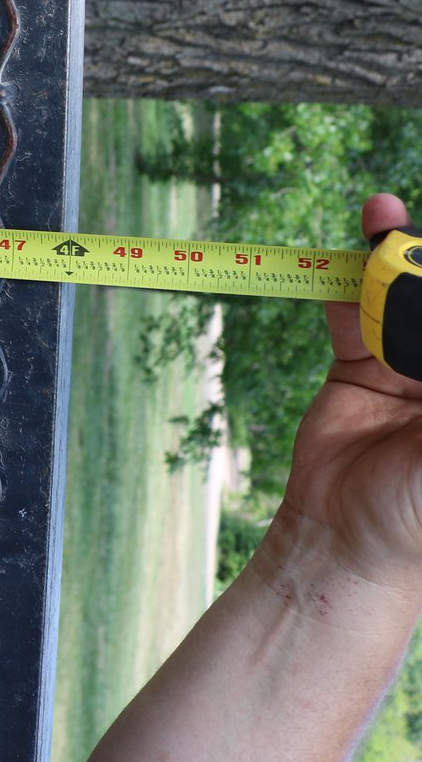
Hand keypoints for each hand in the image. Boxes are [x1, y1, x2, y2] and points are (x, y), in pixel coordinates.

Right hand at [275, 193, 421, 597]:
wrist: (348, 543)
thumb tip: (417, 317)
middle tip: (406, 233)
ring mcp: (411, 370)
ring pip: (405, 301)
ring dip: (393, 260)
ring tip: (383, 219)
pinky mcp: (360, 370)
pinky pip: (354, 319)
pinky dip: (345, 291)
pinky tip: (348, 264)